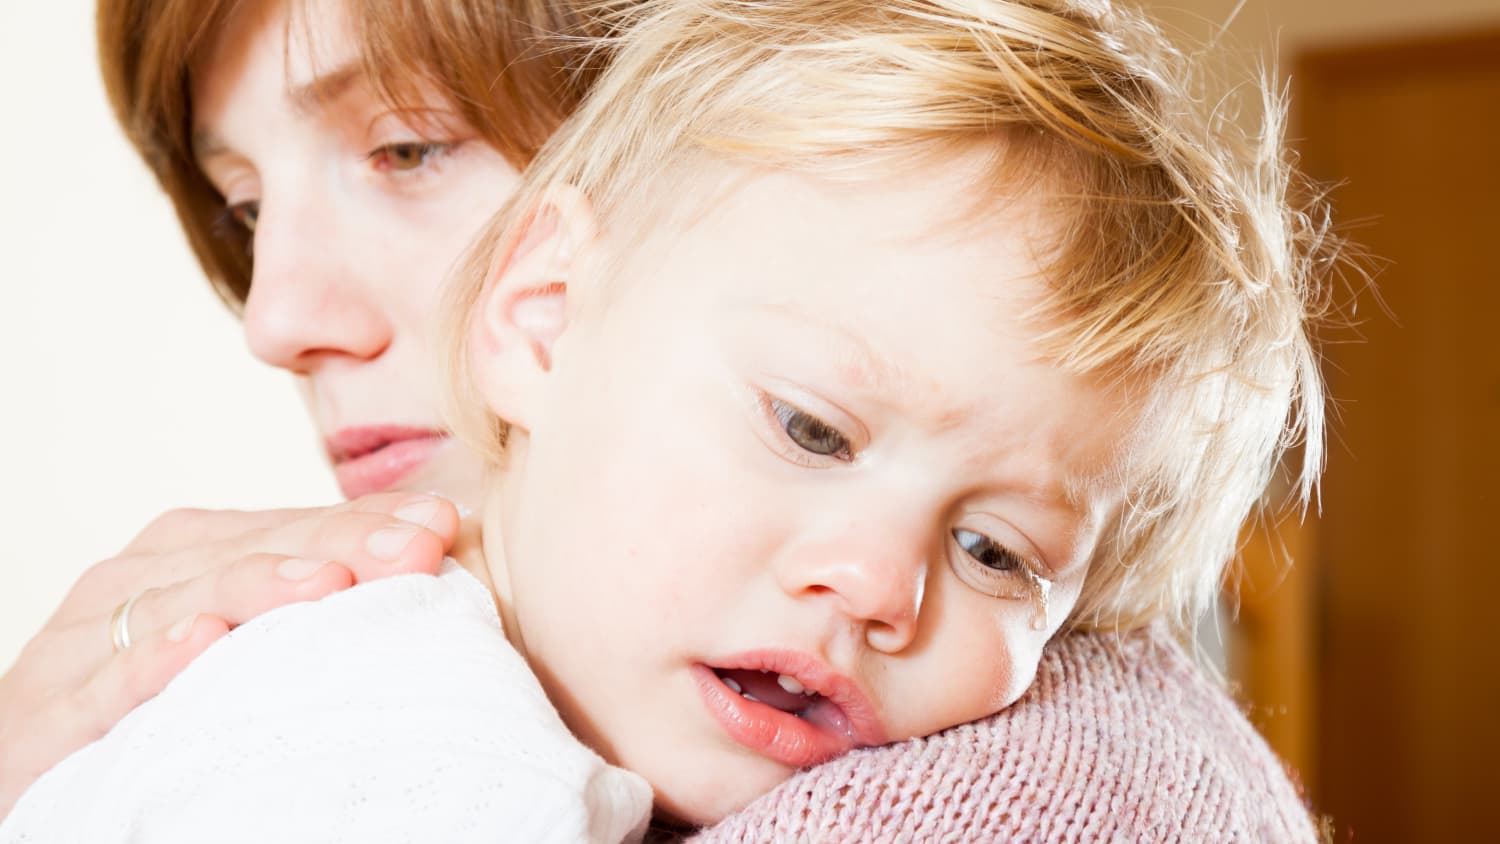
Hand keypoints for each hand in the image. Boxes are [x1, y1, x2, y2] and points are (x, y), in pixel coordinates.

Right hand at [0, 492, 459, 818]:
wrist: (37, 773)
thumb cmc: (153, 706)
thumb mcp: (239, 640)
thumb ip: (313, 597)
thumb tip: (432, 553)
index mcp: (186, 555)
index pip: (291, 527)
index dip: (367, 521)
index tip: (444, 523)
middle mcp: (133, 584)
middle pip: (247, 553)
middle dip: (339, 544)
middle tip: (419, 545)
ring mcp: (82, 648)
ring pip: (178, 602)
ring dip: (256, 587)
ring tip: (331, 582)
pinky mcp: (42, 720)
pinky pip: (100, 688)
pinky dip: (150, 663)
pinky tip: (201, 644)